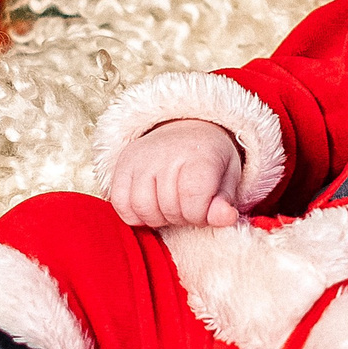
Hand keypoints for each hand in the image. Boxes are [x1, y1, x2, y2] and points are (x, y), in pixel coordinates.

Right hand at [110, 119, 245, 227]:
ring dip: (158, 218)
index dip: (200, 215)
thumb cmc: (210, 161)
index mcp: (199, 155)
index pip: (193, 201)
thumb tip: (226, 218)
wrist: (187, 130)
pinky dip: (134, 214)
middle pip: (168, 208)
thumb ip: (224, 203)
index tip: (205, 209)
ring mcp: (141, 158)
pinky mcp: (123, 164)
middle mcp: (166, 153)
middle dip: (182, 217)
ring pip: (142, 207)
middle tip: (188, 206)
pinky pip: (120, 203)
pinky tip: (150, 207)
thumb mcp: (228, 179)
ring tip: (169, 207)